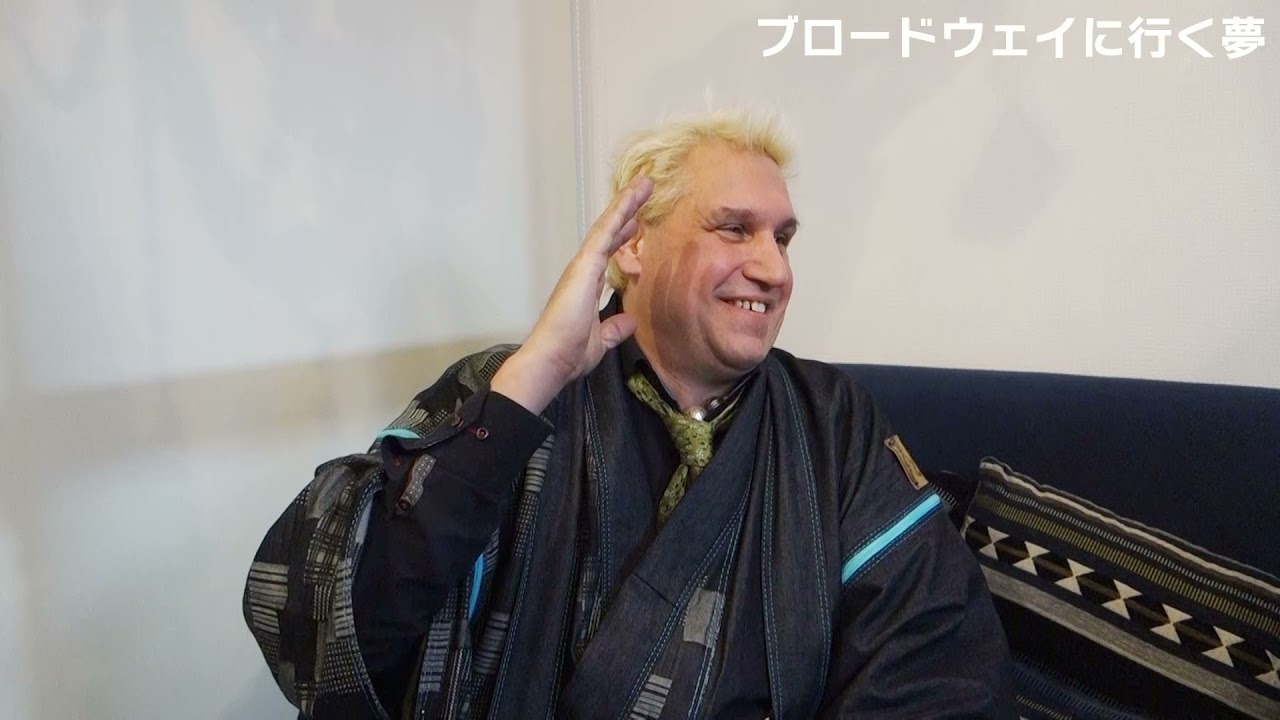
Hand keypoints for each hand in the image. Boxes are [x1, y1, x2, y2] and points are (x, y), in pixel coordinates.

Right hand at [491, 176, 652, 412]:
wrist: (551, 361)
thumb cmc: (568, 354)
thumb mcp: (601, 341)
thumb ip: (614, 329)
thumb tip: (630, 320)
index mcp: (585, 287)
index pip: (607, 254)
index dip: (622, 237)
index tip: (636, 223)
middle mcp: (582, 272)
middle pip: (608, 234)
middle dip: (626, 213)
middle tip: (643, 191)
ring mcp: (582, 266)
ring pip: (607, 227)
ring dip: (626, 204)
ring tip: (644, 183)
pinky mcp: (583, 266)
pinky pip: (604, 233)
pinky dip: (619, 213)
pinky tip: (632, 198)